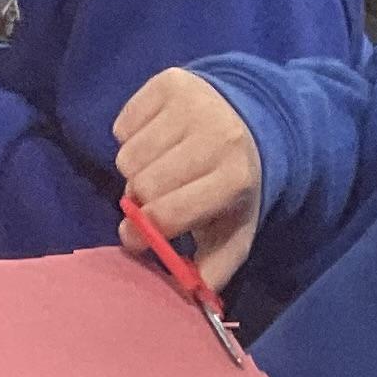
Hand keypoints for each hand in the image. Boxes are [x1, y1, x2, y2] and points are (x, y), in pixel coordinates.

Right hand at [113, 69, 262, 287]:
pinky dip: (132, 137)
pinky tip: (158, 140)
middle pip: (141, 185)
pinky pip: (123, 124)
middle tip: (154, 200)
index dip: (143, 233)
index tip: (136, 239)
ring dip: (136, 170)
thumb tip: (188, 294)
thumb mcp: (234, 231)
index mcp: (233, 177)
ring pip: (127, 155)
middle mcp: (213, 135)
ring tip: (161, 168)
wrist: (253, 117)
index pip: (165, 214)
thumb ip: (212, 268)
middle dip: (140, 200)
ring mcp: (191, 103)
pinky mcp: (169, 81)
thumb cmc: (234, 185)